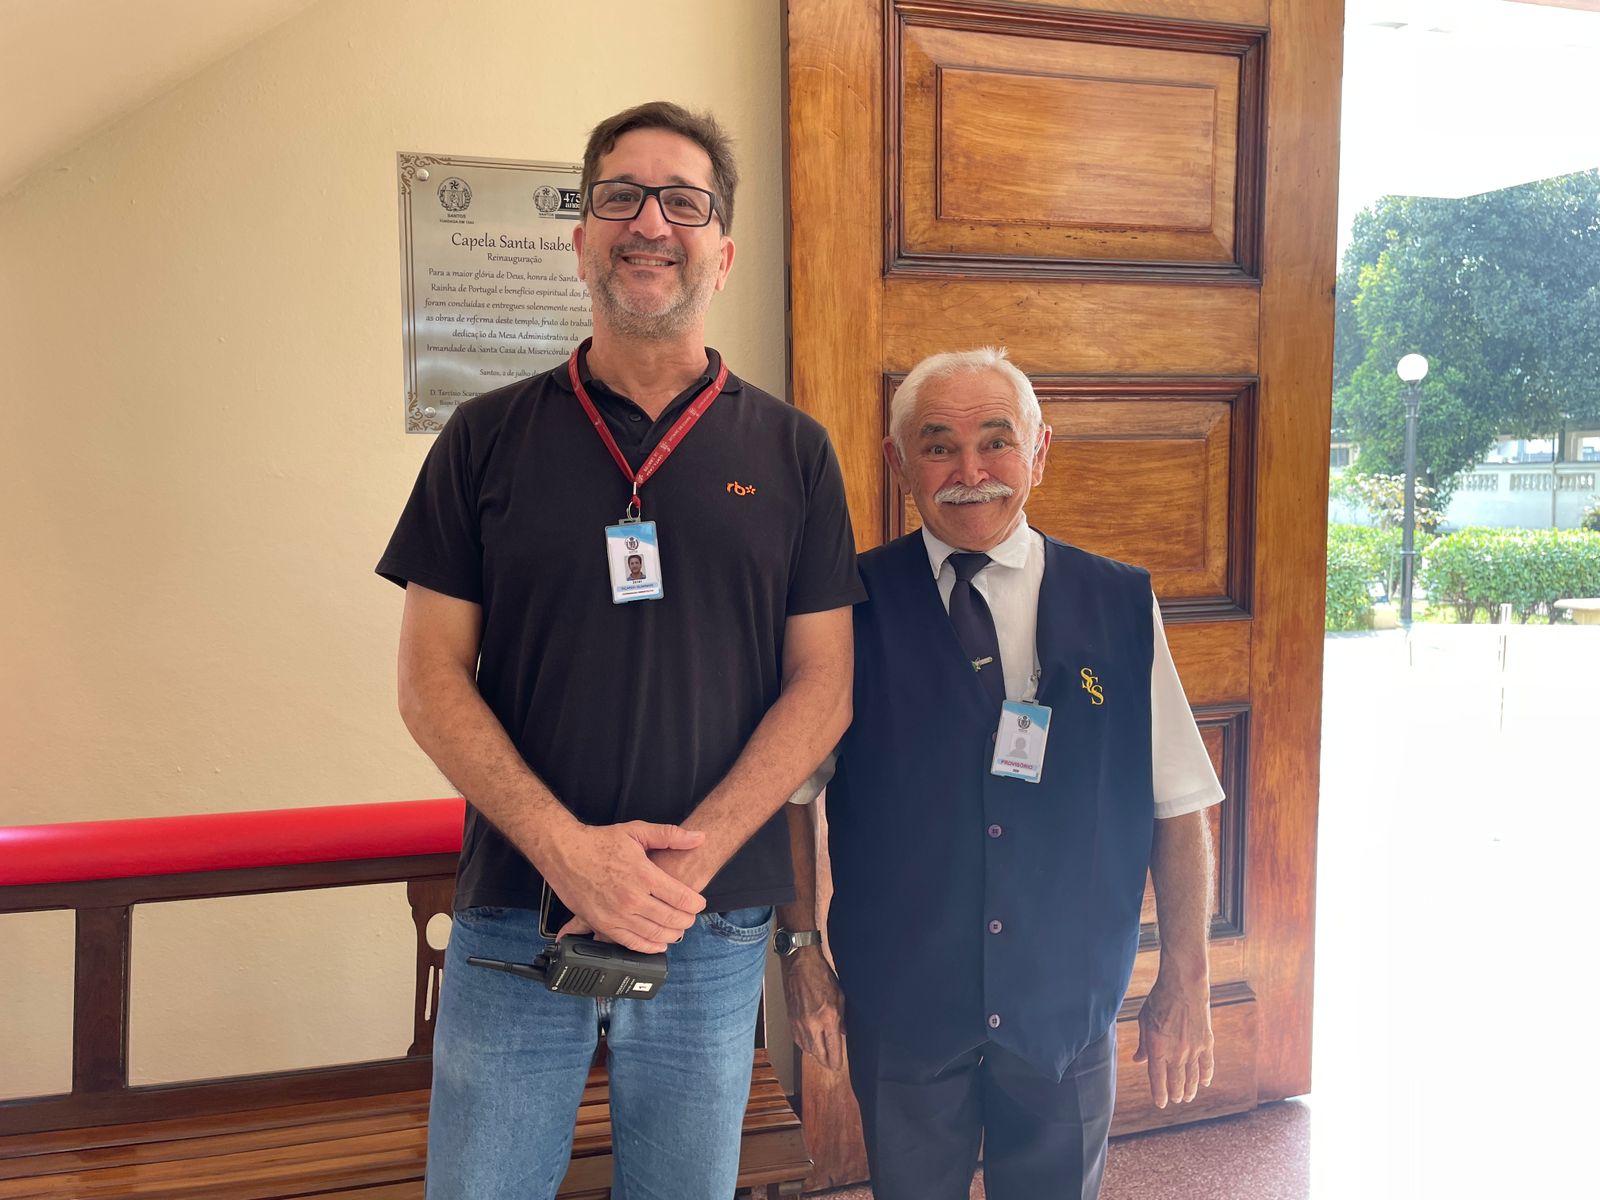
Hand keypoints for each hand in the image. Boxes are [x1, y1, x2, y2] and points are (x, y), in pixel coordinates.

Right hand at [541, 822, 707, 952]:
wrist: (564, 853)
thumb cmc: (599, 842)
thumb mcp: (636, 831)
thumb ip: (670, 835)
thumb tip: (698, 837)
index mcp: (644, 875)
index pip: (681, 897)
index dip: (695, 903)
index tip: (699, 903)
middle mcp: (632, 898)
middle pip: (671, 918)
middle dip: (686, 920)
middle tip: (690, 917)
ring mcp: (617, 914)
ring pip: (654, 933)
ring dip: (671, 934)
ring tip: (678, 929)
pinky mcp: (602, 924)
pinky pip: (631, 943)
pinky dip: (649, 946)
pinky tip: (658, 943)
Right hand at [780, 948, 845, 1070]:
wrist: (800, 964)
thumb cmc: (820, 975)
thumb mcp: (840, 996)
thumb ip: (843, 1018)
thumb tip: (844, 1032)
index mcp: (828, 1017)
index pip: (833, 1049)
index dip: (836, 1061)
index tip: (838, 1065)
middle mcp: (813, 1024)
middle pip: (819, 1054)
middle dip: (826, 1062)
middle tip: (831, 1064)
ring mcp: (800, 1023)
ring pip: (807, 1050)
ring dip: (816, 1054)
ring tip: (822, 1056)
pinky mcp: (791, 1020)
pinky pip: (798, 1040)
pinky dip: (805, 1045)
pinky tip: (810, 1045)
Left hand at [1133, 974, 1214, 1107]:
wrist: (1184, 985)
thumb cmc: (1160, 1000)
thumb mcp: (1144, 1021)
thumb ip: (1142, 1044)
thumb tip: (1137, 1060)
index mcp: (1157, 1048)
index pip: (1157, 1078)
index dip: (1159, 1094)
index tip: (1161, 1103)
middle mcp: (1176, 1052)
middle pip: (1176, 1081)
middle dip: (1175, 1093)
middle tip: (1175, 1099)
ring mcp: (1193, 1049)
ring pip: (1192, 1077)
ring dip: (1190, 1089)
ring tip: (1187, 1097)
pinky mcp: (1207, 1042)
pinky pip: (1207, 1065)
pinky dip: (1206, 1075)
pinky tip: (1204, 1082)